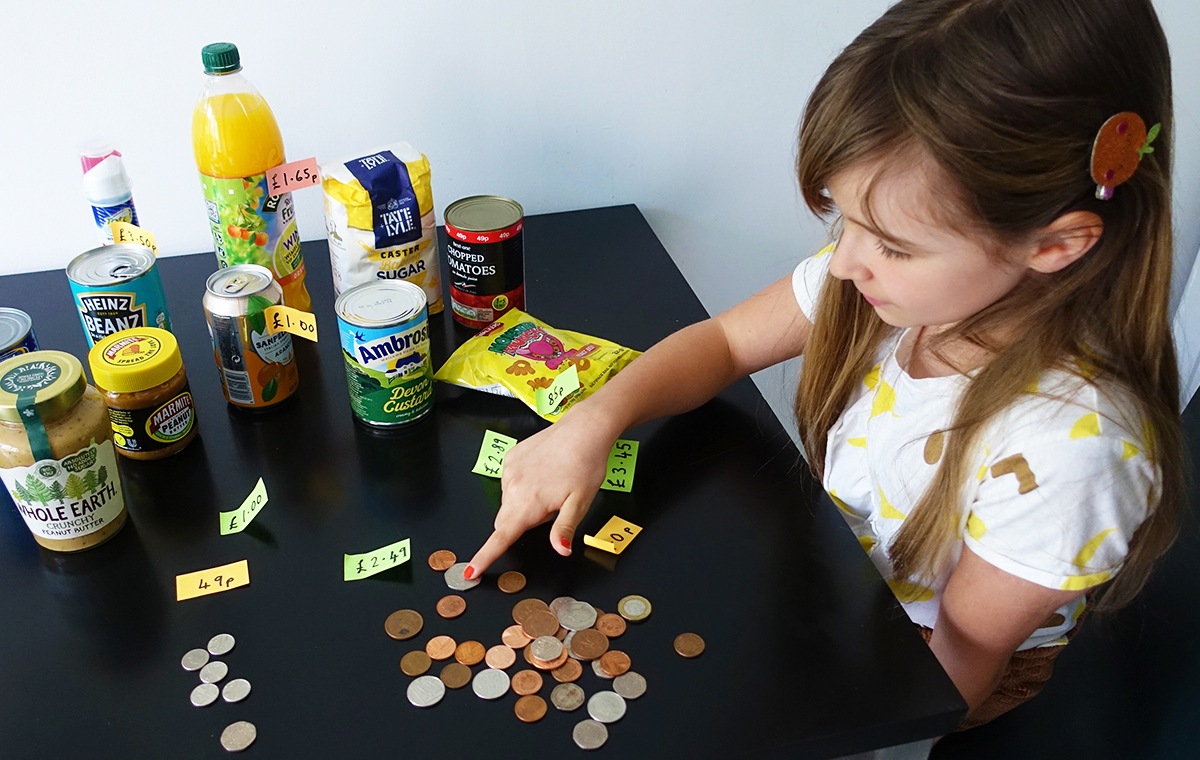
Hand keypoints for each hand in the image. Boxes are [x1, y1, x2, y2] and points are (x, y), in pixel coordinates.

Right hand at [465, 408, 618, 577]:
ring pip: (510, 501)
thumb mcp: (580, 503)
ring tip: (553, 485)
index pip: (501, 537)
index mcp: (528, 503)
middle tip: (553, 509)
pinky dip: (523, 484)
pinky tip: (544, 472)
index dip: (485, 557)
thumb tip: (560, 551)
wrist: (583, 429)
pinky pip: (510, 481)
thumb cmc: (585, 465)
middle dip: (521, 524)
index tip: (471, 572)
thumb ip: (564, 529)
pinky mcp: (510, 457)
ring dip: (525, 503)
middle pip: (506, 521)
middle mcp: (512, 487)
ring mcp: (509, 470)